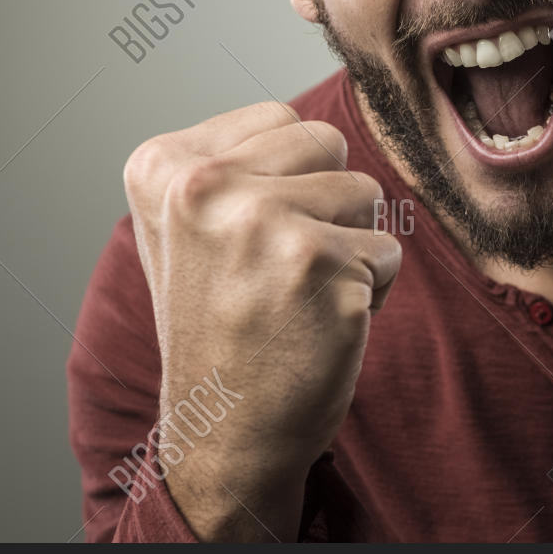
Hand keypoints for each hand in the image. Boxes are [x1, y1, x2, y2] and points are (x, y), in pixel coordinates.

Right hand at [122, 101, 401, 538]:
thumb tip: (314, 121)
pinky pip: (388, 252)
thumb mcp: (188, 228)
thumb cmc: (221, 326)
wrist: (223, 435)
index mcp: (163, 166)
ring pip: (366, 193)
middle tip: (276, 271)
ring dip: (350, 248)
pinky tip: (320, 326)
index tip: (243, 242)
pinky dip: (371, 292)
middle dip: (325, 203)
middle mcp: (203, 185)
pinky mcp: (318, 264)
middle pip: (328, 143)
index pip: (282, 118)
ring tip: (297, 298)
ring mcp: (261, 221)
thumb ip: (233, 164)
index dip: (287, 181)